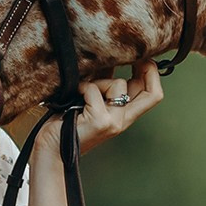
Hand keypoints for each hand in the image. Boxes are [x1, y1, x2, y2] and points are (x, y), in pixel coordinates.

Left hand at [38, 59, 163, 154]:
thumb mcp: (91, 101)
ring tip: (82, 92)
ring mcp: (114, 122)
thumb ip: (104, 84)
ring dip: (99, 81)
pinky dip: (82, 87)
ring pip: (118, 84)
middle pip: (153, 94)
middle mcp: (123, 120)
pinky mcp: (100, 121)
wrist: (52, 149)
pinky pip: (93, 90)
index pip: (153, 95)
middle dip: (148, 68)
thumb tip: (111, 58)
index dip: (153, 74)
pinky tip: (73, 96)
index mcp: (124, 116)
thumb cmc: (67, 123)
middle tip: (135, 57)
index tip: (143, 57)